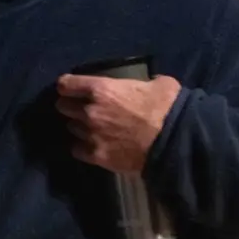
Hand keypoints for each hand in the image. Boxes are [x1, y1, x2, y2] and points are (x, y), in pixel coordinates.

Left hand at [55, 73, 181, 173]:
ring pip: (71, 128)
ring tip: (91, 129)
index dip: (67, 86)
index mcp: (101, 89)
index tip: (70, 89)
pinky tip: (92, 147)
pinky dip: (82, 148)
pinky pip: (77, 150)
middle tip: (81, 109)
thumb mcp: (160, 84)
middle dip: (70, 106)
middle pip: (63, 107)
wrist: (175, 144)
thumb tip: (150, 84)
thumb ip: (145, 82)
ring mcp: (91, 135)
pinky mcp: (97, 156)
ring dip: (79, 127)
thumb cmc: (168, 109)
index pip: (66, 84)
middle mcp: (89, 111)